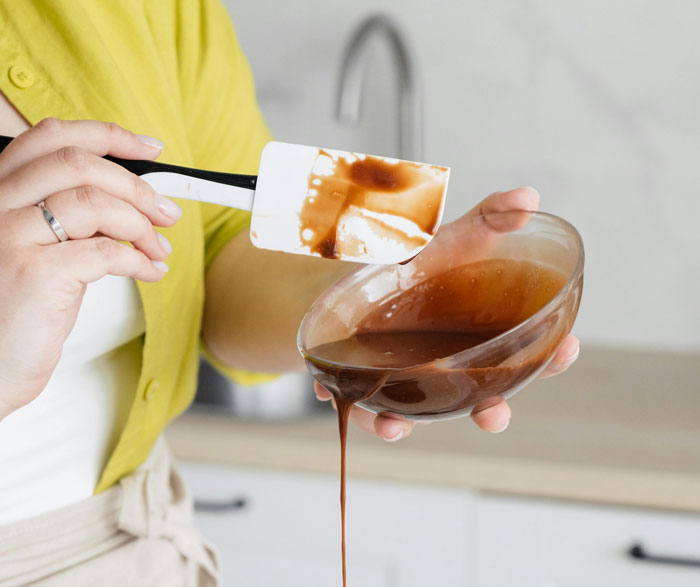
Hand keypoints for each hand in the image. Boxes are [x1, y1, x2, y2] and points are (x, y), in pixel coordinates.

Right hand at [0, 118, 180, 418]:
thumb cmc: (15, 308)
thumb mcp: (36, 247)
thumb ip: (68, 216)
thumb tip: (130, 201)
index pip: (51, 138)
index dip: (108, 137)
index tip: (150, 150)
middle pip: (79, 164)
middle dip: (136, 186)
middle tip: (166, 211)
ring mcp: (11, 237)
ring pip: (95, 202)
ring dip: (142, 224)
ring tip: (159, 248)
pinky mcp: (36, 274)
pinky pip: (106, 251)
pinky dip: (140, 259)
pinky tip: (151, 271)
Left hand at [313, 187, 579, 439]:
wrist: (359, 273)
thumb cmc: (419, 262)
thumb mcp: (454, 236)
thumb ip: (491, 217)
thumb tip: (530, 198)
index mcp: (481, 333)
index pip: (525, 353)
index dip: (549, 357)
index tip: (567, 347)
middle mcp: (452, 363)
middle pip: (481, 395)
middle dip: (495, 409)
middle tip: (497, 413)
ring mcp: (415, 378)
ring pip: (432, 411)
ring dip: (424, 424)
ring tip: (414, 426)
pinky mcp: (377, 385)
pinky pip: (381, 413)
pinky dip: (385, 423)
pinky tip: (391, 423)